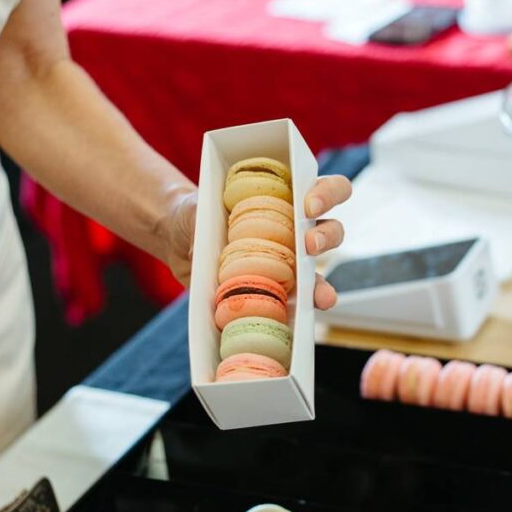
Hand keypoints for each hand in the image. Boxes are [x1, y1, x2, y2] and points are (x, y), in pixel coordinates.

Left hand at [164, 174, 351, 309]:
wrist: (179, 239)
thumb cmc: (195, 213)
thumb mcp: (196, 209)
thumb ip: (201, 221)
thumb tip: (201, 250)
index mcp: (287, 200)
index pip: (323, 189)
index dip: (326, 195)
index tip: (309, 206)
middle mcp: (297, 231)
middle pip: (332, 230)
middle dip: (327, 237)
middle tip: (310, 244)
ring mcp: (289, 265)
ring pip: (320, 273)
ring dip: (324, 285)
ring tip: (321, 298)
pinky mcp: (276, 293)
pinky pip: (295, 305)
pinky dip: (299, 313)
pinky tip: (302, 321)